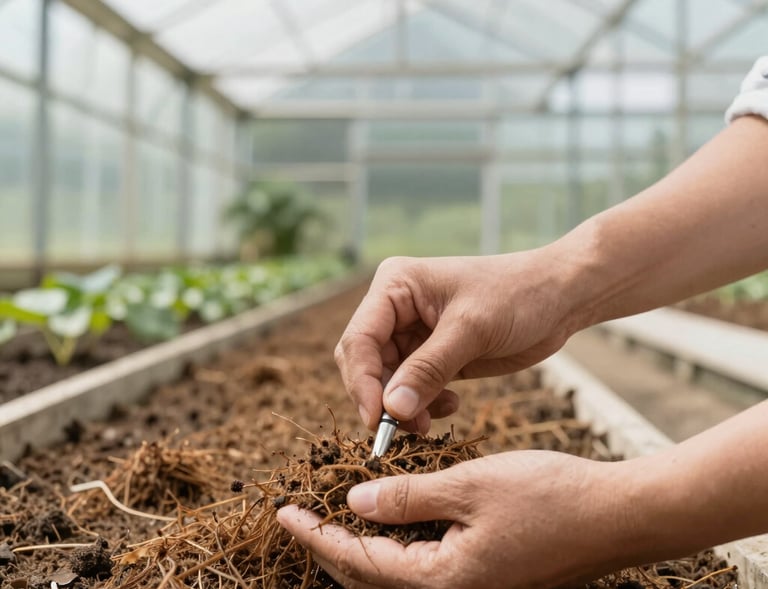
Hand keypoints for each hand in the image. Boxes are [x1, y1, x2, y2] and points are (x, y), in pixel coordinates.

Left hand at [277, 451, 643, 588]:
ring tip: (334, 516)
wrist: (618, 515)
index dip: (316, 535)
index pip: (358, 562)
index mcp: (443, 581)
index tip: (283, 512)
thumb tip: (355, 502)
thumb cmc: (550, 496)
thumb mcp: (469, 486)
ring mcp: (473, 588)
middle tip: (300, 516)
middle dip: (331, 547)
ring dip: (362, 546)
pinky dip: (398, 543)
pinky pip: (425, 565)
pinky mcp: (487, 576)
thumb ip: (408, 498)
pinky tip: (391, 517)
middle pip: (371, 577)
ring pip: (397, 573)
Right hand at [335, 253, 585, 431]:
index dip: (362, 382)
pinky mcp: (431, 355)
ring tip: (431, 421)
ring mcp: (412, 332)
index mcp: (395, 286)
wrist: (559, 297)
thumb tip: (390, 410)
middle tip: (408, 429)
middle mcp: (395, 308)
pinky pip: (410, 389)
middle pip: (366, 363)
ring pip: (386, 382)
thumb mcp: (472, 330)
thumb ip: (428, 369)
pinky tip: (450, 405)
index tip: (377, 421)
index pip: (360, 339)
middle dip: (382, 399)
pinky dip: (422, 405)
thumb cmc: (517, 296)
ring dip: (404, 407)